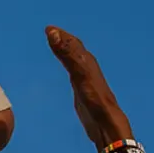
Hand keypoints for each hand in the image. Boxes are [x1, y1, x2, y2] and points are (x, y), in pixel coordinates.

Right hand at [45, 26, 132, 147]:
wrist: (105, 124)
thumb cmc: (94, 99)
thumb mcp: (80, 74)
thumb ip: (67, 54)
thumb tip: (53, 32)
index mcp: (87, 62)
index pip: (73, 43)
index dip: (62, 35)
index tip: (49, 28)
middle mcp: (87, 68)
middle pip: (75, 50)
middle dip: (64, 40)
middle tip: (51, 33)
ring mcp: (85, 80)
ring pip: (75, 60)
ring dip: (66, 51)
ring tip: (56, 46)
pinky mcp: (83, 91)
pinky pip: (73, 72)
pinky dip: (67, 65)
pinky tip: (67, 70)